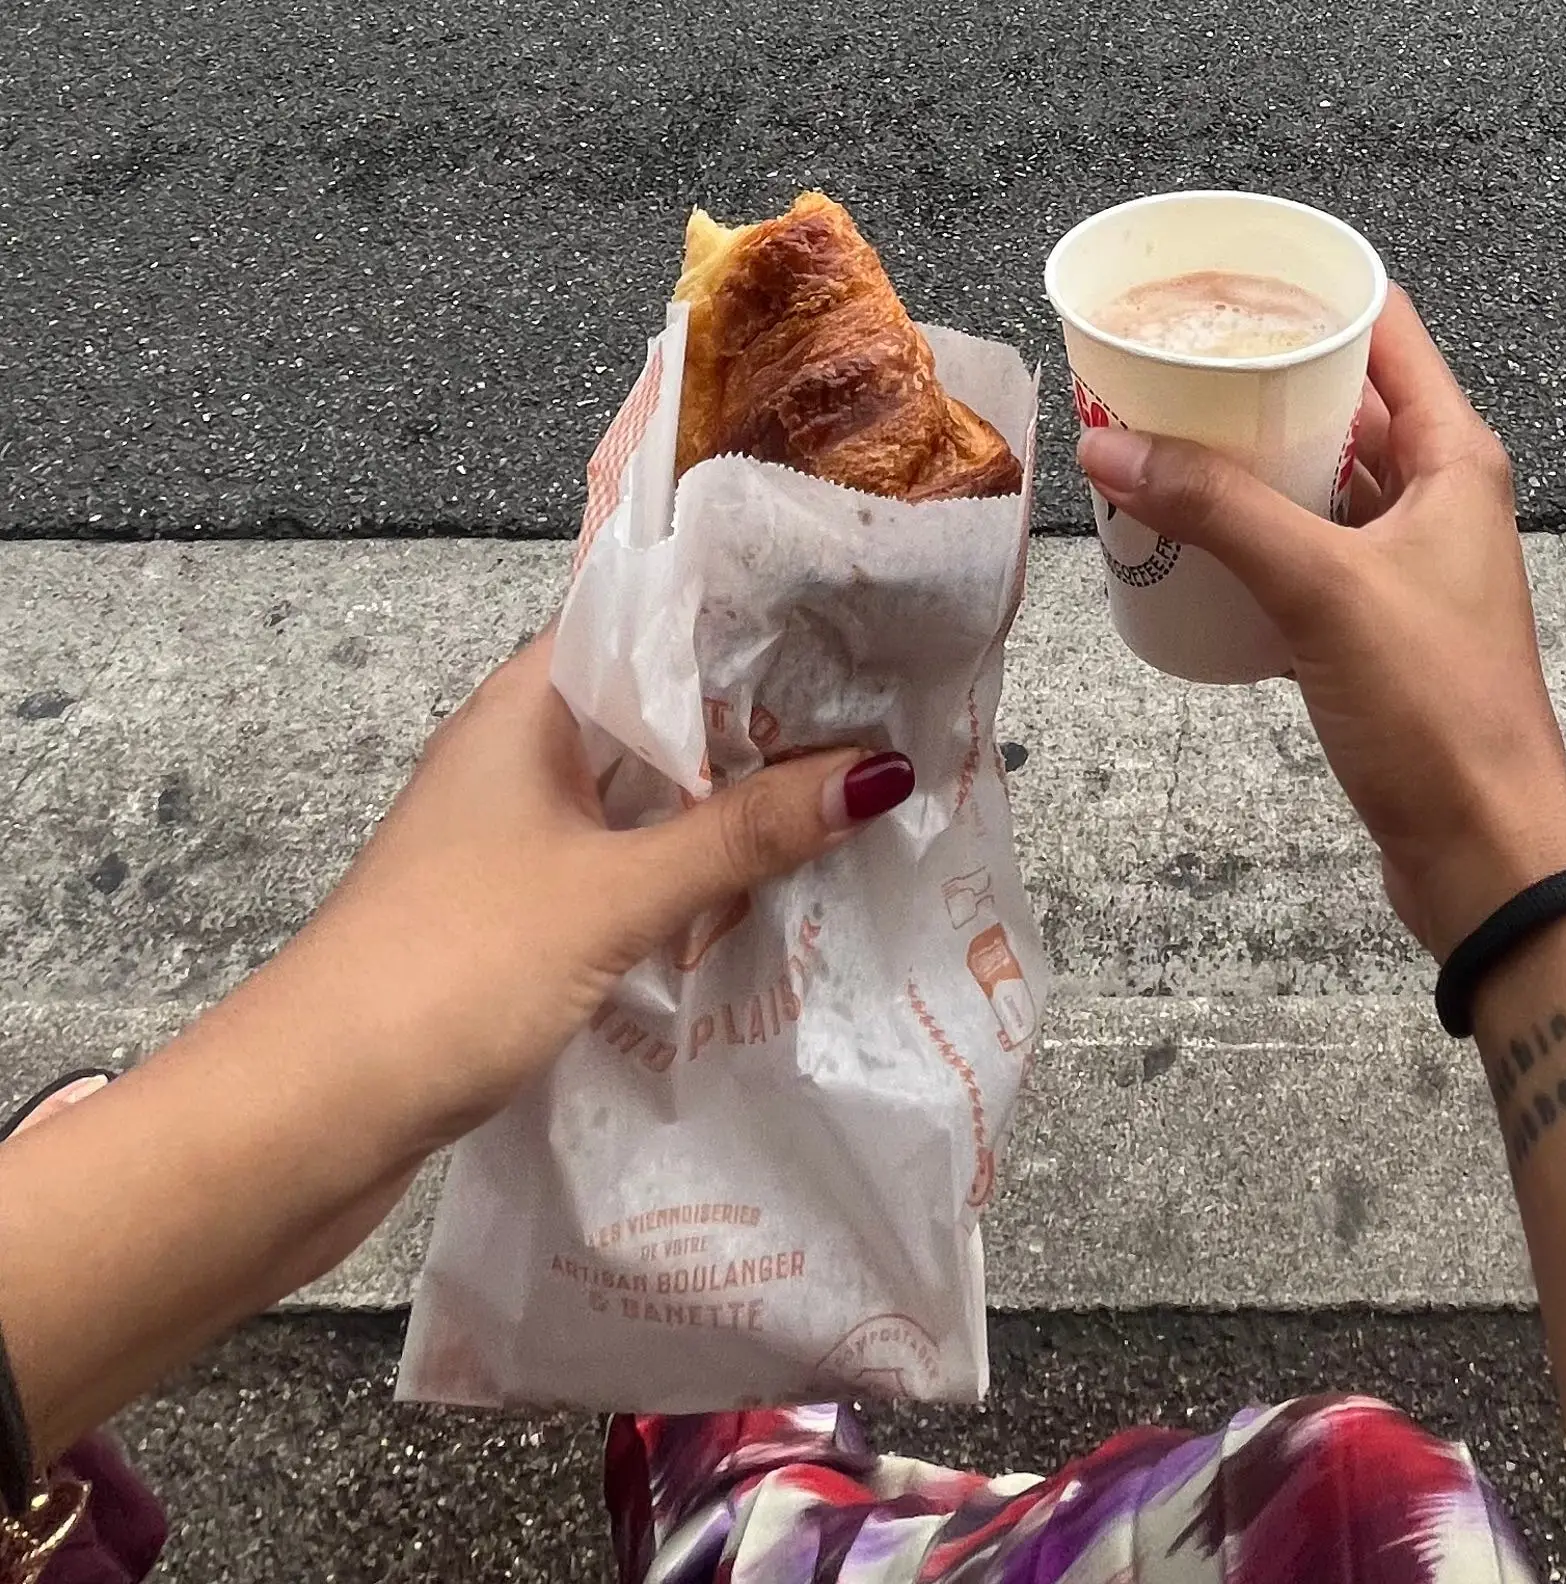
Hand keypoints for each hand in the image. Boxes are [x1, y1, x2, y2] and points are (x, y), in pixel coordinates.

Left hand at [274, 630, 912, 1142]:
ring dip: (732, 809)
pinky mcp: (521, 920)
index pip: (645, 622)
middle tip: (892, 717)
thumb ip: (745, 834)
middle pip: (657, 716)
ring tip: (860, 803)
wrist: (309, 1116)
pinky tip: (771, 901)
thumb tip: (883, 769)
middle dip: (762, 723)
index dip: (745, 618)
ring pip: (647, 801)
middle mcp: (518, 761)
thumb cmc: (450, 969)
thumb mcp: (614, 893)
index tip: (854, 620)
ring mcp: (516, 843)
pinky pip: (628, 872)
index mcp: (522, 711)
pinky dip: (693, 879)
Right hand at [1078, 285, 1565, 956]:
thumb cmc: (1435, 708)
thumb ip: (1218, 509)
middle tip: (1156, 363)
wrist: (1482, 846)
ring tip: (1152, 442)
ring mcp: (1406, 564)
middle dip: (1250, 381)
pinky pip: (1303, 557)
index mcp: (1453, 456)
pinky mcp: (1376, 629)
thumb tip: (1108, 446)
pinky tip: (1186, 546)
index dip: (1305, 291)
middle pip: (1339, 404)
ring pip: (1315, 485)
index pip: (1382, 329)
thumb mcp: (1321, 588)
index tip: (1216, 274)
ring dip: (1243, 466)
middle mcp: (1436, 497)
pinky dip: (1249, 543)